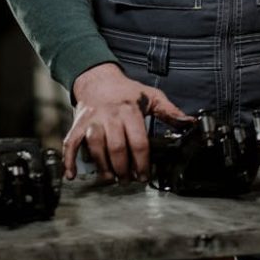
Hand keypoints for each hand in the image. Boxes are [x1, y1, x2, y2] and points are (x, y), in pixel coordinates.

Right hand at [63, 62, 191, 182]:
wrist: (99, 79)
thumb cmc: (127, 92)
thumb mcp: (151, 97)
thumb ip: (170, 111)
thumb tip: (190, 122)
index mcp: (130, 111)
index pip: (138, 142)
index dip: (142, 163)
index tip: (144, 175)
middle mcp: (110, 116)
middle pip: (117, 148)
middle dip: (123, 169)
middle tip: (128, 180)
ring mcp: (92, 120)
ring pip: (96, 147)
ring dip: (102, 167)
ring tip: (111, 179)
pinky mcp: (78, 124)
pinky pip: (71, 142)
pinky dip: (69, 160)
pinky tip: (72, 175)